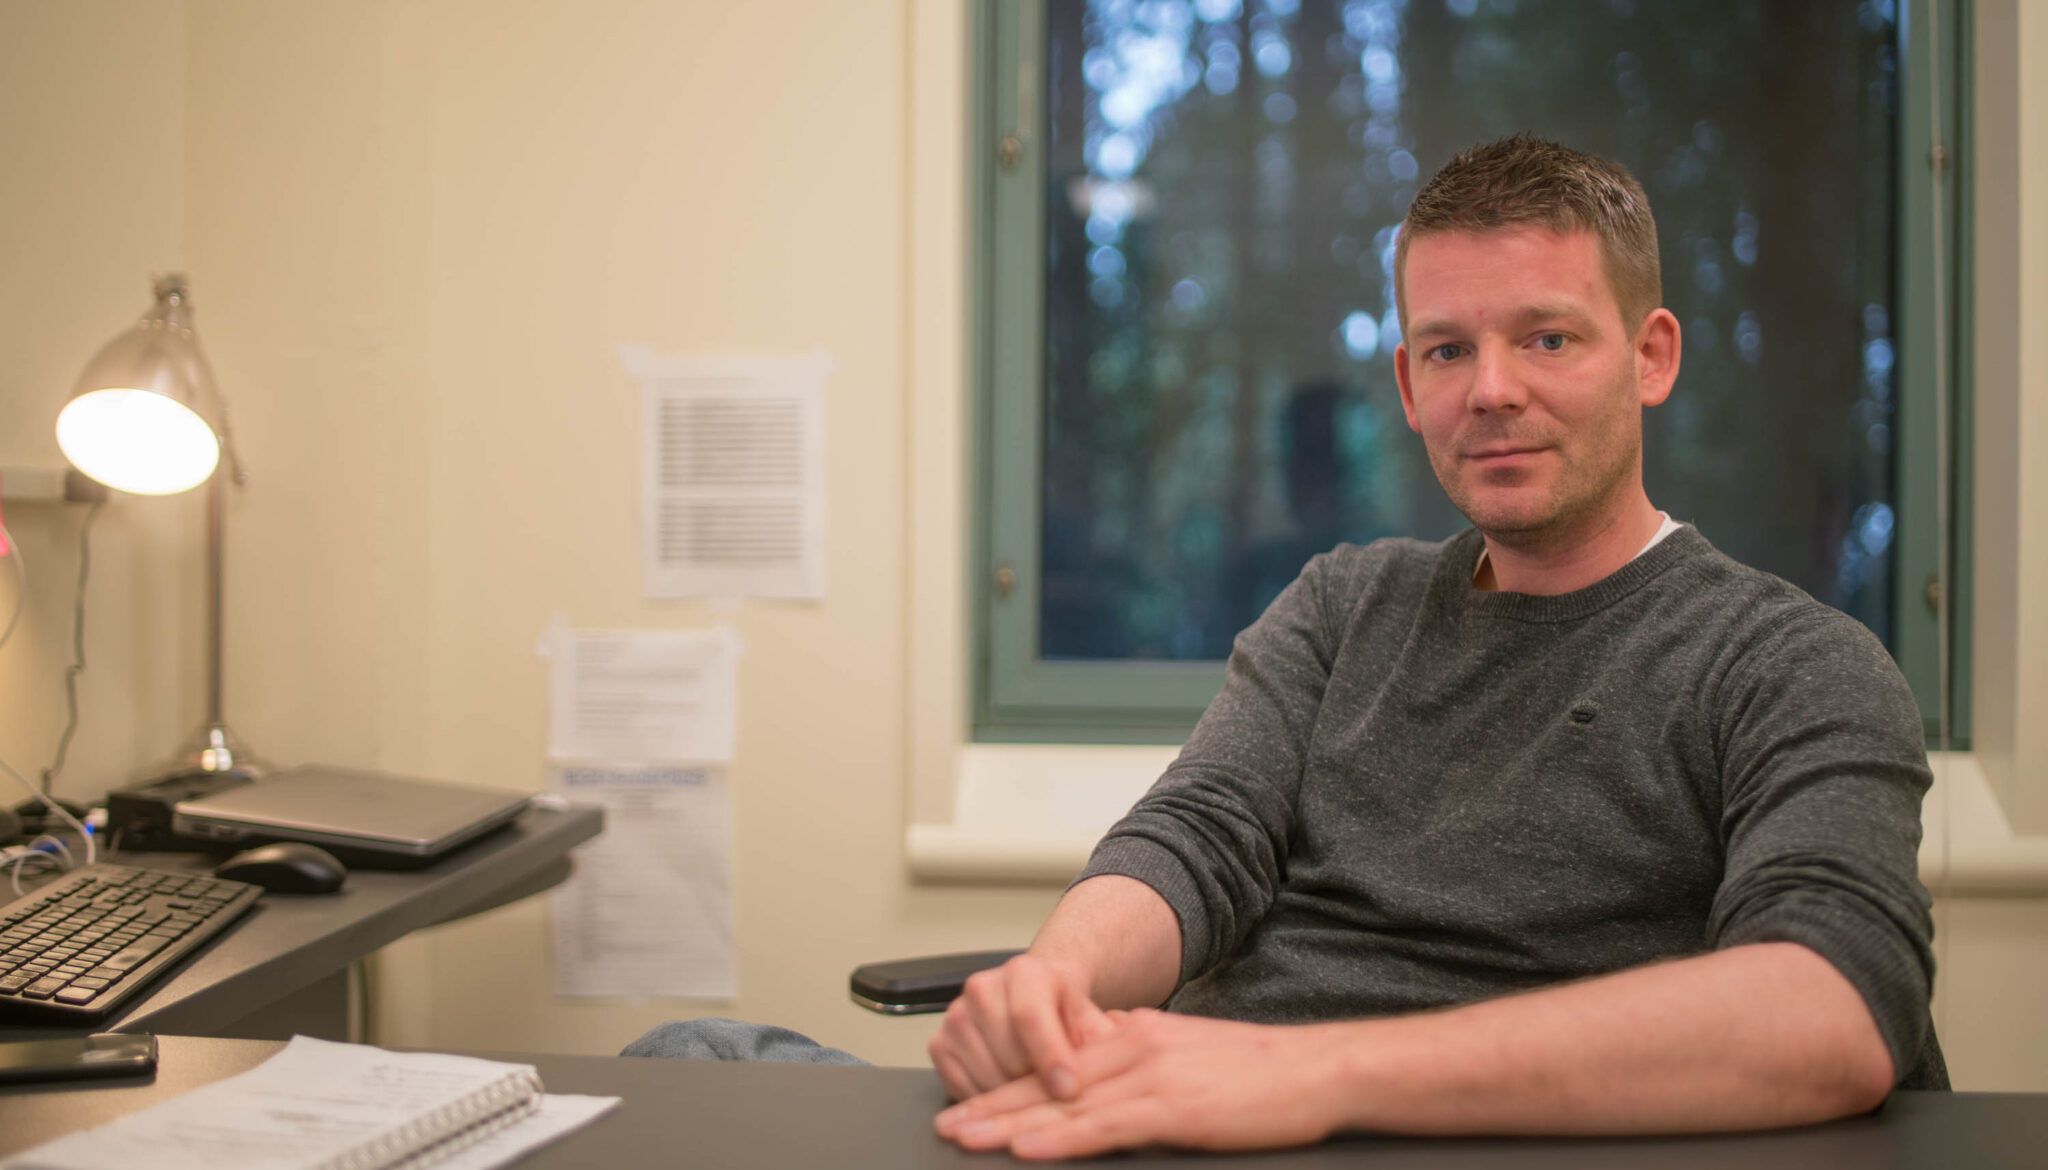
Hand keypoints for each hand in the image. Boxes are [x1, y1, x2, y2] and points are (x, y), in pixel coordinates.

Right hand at [927, 953, 1112, 1100]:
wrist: (1035, 1006)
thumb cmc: (1065, 1017)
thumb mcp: (1092, 1020)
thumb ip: (1104, 1040)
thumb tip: (1121, 1062)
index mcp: (1024, 972)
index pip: (1031, 1016)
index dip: (1051, 1058)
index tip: (1069, 1089)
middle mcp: (982, 987)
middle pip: (1008, 1054)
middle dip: (1038, 1083)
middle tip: (1060, 1091)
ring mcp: (955, 1016)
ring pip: (985, 1076)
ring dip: (1015, 1097)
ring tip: (1036, 1087)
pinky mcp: (938, 1045)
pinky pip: (963, 1090)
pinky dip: (990, 1102)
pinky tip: (1009, 1090)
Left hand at [934, 1009, 1350, 1159]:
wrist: (1315, 1069)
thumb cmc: (1259, 1070)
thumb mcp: (1186, 1050)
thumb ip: (1141, 1052)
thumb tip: (1104, 1061)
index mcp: (1134, 1035)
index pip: (1055, 1066)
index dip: (1007, 1088)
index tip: (969, 1106)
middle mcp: (1132, 1048)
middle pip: (1047, 1084)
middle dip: (991, 1108)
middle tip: (946, 1126)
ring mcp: (1150, 1077)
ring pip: (1063, 1104)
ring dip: (1007, 1125)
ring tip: (964, 1138)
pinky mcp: (1173, 1109)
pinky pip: (1103, 1126)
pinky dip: (1060, 1139)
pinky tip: (1027, 1148)